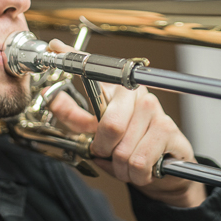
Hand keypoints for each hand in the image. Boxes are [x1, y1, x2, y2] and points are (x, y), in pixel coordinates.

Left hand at [46, 39, 206, 207]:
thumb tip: (52, 98)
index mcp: (118, 90)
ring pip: (123, 151)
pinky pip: (139, 162)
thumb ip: (74, 118)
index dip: (74, 57)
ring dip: (121, 167)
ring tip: (129, 163)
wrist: (167, 171)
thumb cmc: (133, 148)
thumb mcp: (98, 134)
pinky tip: (144, 168)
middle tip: (108, 153)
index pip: (95, 69)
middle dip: (104, 149)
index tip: (55, 46)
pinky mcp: (168, 129)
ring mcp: (154, 110)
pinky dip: (136, 175)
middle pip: (109, 125)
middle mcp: (137, 94)